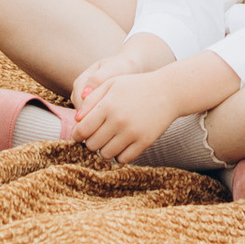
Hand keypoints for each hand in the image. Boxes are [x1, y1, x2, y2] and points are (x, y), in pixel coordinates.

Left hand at [69, 64, 200, 163]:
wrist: (168, 92)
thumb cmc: (136, 86)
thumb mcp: (112, 84)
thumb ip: (91, 100)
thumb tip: (76, 120)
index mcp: (107, 105)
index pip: (82, 130)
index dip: (77, 135)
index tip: (80, 134)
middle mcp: (118, 121)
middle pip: (92, 145)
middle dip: (91, 142)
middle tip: (97, 136)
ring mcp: (132, 133)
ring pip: (106, 155)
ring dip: (104, 150)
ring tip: (109, 140)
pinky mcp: (144, 142)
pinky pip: (123, 159)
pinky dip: (119, 155)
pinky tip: (122, 144)